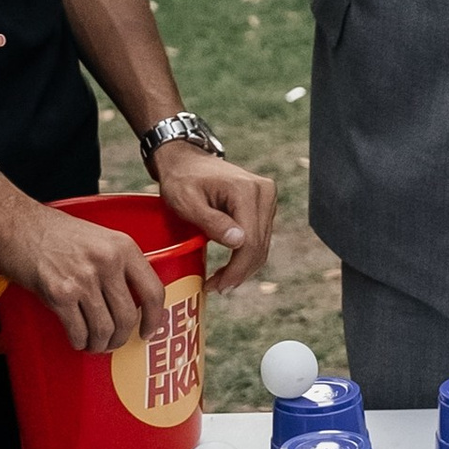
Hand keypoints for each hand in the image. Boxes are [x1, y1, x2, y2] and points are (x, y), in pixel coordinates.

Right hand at [0, 189, 161, 351]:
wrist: (15, 222)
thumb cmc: (53, 230)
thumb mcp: (98, 237)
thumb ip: (117, 263)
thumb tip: (130, 299)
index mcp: (123, 247)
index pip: (153, 290)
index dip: (155, 319)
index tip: (149, 332)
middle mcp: (107, 262)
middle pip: (128, 317)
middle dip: (121, 337)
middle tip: (113, 342)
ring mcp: (84, 279)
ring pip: (104, 329)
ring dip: (100, 344)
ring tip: (94, 344)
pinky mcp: (59, 293)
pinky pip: (78, 330)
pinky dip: (79, 341)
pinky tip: (77, 340)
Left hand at [150, 138, 276, 291]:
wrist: (186, 160)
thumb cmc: (181, 180)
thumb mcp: (186, 202)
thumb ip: (211, 221)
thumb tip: (239, 242)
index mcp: (246, 190)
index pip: (250, 241)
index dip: (235, 269)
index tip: (215, 286)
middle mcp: (264, 192)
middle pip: (259, 246)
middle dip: (239, 273)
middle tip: (216, 288)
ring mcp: (267, 197)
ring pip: (262, 245)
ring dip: (244, 267)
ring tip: (220, 282)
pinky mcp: (264, 204)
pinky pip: (260, 237)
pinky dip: (246, 255)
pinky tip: (230, 267)